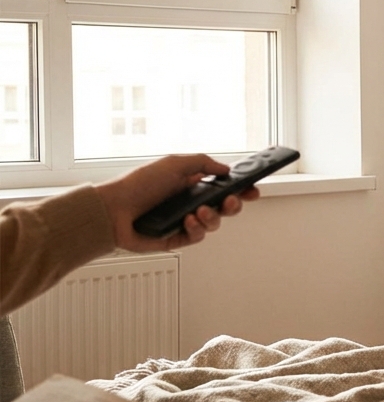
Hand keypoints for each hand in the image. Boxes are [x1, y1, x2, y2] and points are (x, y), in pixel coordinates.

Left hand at [94, 154, 260, 252]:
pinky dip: (196, 228)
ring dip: (213, 217)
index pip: (224, 187)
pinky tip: (187, 220)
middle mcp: (191, 203)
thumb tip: (226, 169)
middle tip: (231, 200)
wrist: (113, 209)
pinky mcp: (177, 238)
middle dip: (234, 204)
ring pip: (214, 223)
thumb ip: (203, 163)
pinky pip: (198, 237)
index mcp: (192, 184)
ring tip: (200, 211)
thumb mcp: (173, 164)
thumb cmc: (138, 184)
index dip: (241, 188)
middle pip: (225, 207)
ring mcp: (185, 221)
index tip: (253, 188)